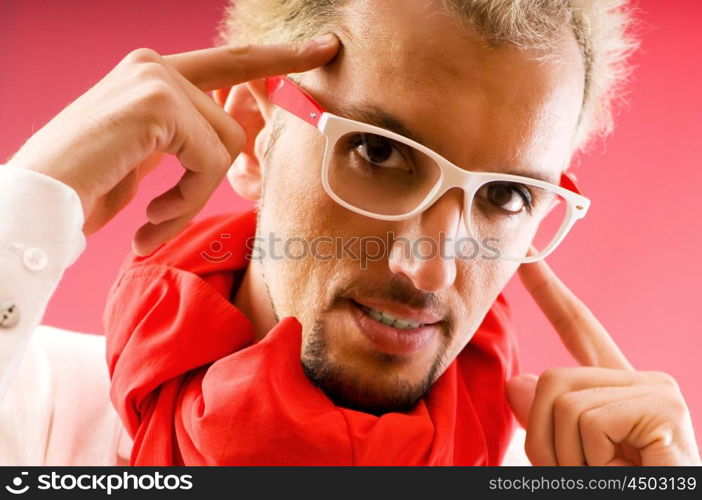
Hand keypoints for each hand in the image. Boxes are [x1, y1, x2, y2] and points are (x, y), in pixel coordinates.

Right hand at [8, 36, 338, 254]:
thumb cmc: (86, 186)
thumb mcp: (146, 155)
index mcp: (155, 73)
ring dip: (191, 198)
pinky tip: (149, 219)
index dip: (280, 58)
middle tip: (165, 216)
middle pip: (233, 127)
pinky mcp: (157, 102)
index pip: (232, 62)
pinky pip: (208, 163)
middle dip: (214, 180)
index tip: (324, 48)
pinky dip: (185, 201)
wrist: (35, 203)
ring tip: (152, 221)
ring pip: (224, 149)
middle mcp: (156, 64)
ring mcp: (156, 78)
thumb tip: (231, 142)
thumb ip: (186, 137)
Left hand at [506, 254, 700, 465]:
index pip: (578, 328)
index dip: (549, 292)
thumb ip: (546, 419)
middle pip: (550, 379)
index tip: (525, 259)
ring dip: (565, 456)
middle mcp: (640, 379)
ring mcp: (656, 391)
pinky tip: (622, 472)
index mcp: (615, 388)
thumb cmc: (620, 485)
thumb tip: (518, 382)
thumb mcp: (571, 457)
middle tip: (578, 470)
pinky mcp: (664, 407)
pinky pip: (587, 420)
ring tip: (604, 475)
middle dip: (543, 438)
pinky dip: (586, 461)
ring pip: (561, 400)